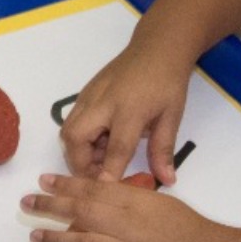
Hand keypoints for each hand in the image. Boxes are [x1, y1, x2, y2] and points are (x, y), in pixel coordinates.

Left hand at [25, 174, 240, 241]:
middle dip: (51, 206)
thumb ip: (129, 199)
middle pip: (84, 213)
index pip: (95, 189)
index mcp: (140, 203)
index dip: (66, 184)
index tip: (44, 181)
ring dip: (56, 241)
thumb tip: (94, 193)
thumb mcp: (162, 204)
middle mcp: (132, 228)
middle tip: (28, 203)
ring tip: (35, 237)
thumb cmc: (193, 232)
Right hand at [60, 46, 193, 183]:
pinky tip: (100, 143)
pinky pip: (73, 121)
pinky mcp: (84, 94)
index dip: (109, 173)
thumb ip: (163, 150)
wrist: (156, 48)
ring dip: (79, 152)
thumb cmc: (168, 82)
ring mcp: (90, 96)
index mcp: (130, 109)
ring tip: (101, 161)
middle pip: (76, 138)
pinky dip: (80, 139)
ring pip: (68, 131)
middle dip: (81, 164)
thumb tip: (166, 180)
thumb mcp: (172, 116)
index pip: (116, 149)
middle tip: (99, 177)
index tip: (106, 194)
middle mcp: (104, 103)